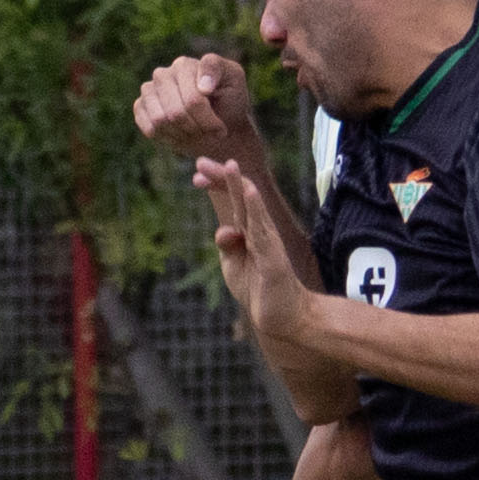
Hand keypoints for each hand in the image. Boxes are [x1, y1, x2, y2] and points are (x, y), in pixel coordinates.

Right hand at [132, 54, 264, 167]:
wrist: (220, 125)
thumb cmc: (229, 101)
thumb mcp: (234, 80)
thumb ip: (217, 70)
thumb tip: (201, 86)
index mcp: (184, 65)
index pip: (193, 100)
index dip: (207, 119)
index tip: (220, 126)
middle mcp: (163, 74)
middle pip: (176, 112)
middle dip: (197, 129)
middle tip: (212, 133)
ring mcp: (149, 90)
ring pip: (161, 121)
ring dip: (183, 134)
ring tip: (198, 132)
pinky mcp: (140, 107)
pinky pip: (150, 129)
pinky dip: (168, 138)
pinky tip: (181, 134)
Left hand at [198, 156, 322, 346]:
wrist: (283, 317)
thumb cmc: (259, 289)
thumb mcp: (233, 265)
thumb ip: (226, 245)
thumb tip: (223, 230)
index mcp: (247, 232)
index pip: (230, 201)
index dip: (214, 186)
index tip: (195, 175)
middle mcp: (258, 231)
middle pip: (239, 197)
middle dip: (220, 178)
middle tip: (200, 161)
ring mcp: (267, 243)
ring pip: (252, 208)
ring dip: (240, 186)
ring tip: (230, 165)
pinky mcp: (272, 258)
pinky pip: (263, 231)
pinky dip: (256, 211)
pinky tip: (251, 193)